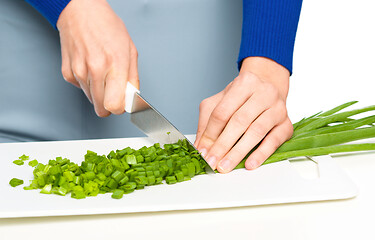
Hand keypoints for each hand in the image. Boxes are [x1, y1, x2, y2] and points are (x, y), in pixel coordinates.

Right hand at [57, 0, 138, 116]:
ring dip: (98, 91)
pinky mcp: (68, 72)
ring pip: (91, 100)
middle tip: (113, 90)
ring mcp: (79, 72)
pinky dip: (86, 83)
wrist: (81, 12)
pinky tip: (90, 67)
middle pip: (101, 109)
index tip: (121, 102)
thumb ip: (133, 78)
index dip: (119, 108)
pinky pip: (80, 89)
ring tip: (101, 72)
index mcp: (115, 64)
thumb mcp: (130, 50)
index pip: (114, 105)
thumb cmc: (107, 27)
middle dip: (109, 103)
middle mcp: (95, 70)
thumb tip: (131, 98)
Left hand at [195, 57, 292, 172]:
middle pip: (239, 121)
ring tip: (226, 165)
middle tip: (212, 162)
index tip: (202, 151)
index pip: (222, 111)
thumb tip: (200, 147)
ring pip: (256, 131)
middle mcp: (264, 93)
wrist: (270, 87)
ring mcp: (278, 108)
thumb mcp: (220, 101)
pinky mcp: (287, 124)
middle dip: (222, 145)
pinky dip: (261, 154)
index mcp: (244, 84)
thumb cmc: (243, 97)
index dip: (210, 134)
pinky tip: (250, 163)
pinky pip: (274, 141)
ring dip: (238, 152)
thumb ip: (207, 121)